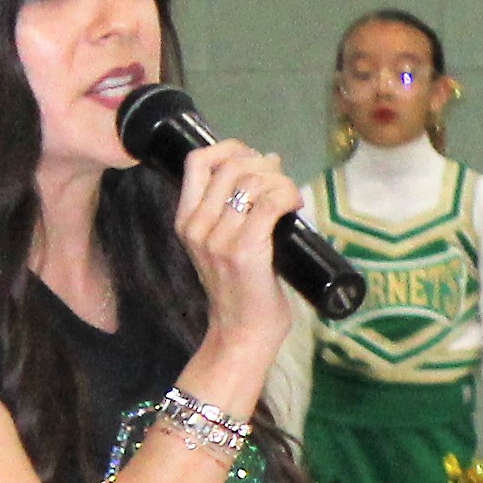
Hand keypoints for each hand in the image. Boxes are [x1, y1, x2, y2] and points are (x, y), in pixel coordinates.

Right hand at [168, 136, 301, 372]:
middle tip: (282, 180)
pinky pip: (270, 203)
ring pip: (252, 182)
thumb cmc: (241, 289)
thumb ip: (231, 212)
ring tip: (292, 194)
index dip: (230, 148)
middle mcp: (196, 226)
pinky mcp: (245, 251)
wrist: (241, 333)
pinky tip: (297, 204)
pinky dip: (288, 195)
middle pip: (230, 166)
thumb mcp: (221, 245)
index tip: (256, 159)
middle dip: (264, 164)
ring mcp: (218, 239)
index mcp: (185, 220)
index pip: (197, 161)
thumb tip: (265, 167)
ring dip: (280, 180)